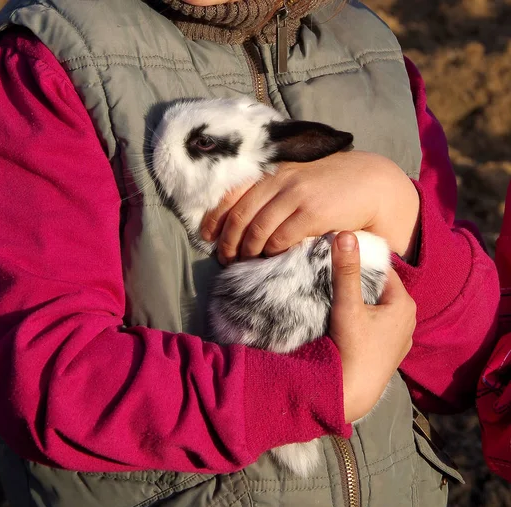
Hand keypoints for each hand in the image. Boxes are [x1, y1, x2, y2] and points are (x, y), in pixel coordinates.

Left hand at [200, 151, 419, 263]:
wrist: (370, 183)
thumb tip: (242, 218)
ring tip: (245, 263)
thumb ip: (272, 193)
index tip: (207, 236)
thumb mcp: (296, 180)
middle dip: (228, 242)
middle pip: (240, 216)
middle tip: (226, 260)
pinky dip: (271, 252)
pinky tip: (271, 259)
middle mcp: (279, 181)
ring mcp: (296, 196)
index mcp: (272, 173)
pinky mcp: (312, 214)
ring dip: (247, 252)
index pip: (232, 194)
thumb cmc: (330, 186)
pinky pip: (281, 239)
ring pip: (257, 230)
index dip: (215, 218)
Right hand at [329, 232, 415, 422]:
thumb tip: (346, 234)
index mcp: (404, 304)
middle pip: (379, 291)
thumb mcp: (347, 306)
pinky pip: (375, 327)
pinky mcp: (389, 353)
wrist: (353, 393)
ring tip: (336, 299)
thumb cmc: (353, 348)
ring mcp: (399, 339)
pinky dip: (363, 322)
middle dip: (359, 284)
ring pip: (377, 310)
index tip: (339, 260)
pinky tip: (344, 324)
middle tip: (333, 278)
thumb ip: (346, 271)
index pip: (383, 271)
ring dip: (360, 304)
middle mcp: (408, 320)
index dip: (361, 264)